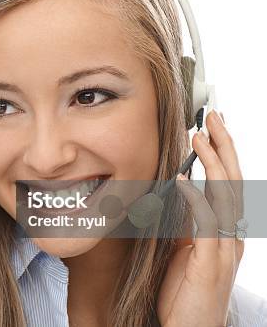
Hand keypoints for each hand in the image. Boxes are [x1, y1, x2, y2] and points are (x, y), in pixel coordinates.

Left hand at [157, 111, 243, 326]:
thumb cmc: (183, 292)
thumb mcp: (183, 251)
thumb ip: (185, 223)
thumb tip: (175, 192)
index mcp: (227, 231)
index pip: (228, 183)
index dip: (222, 154)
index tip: (211, 127)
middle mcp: (232, 236)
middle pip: (233, 181)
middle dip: (224, 146)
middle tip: (213, 117)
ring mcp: (225, 248)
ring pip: (225, 195)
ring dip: (212, 162)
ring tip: (200, 135)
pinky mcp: (211, 260)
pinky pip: (206, 222)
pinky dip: (196, 197)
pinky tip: (183, 178)